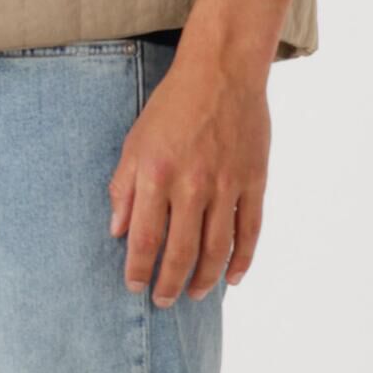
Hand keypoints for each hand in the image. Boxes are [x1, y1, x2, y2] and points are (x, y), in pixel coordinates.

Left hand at [107, 51, 269, 304]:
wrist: (221, 71)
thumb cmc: (172, 106)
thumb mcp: (134, 142)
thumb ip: (123, 188)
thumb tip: (118, 232)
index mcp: (157, 174)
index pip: (146, 237)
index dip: (139, 269)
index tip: (134, 286)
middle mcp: (192, 184)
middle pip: (181, 251)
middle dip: (170, 283)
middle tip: (163, 301)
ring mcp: (226, 184)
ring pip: (217, 248)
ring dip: (205, 278)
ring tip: (194, 294)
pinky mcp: (254, 180)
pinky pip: (250, 229)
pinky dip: (242, 258)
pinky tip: (232, 278)